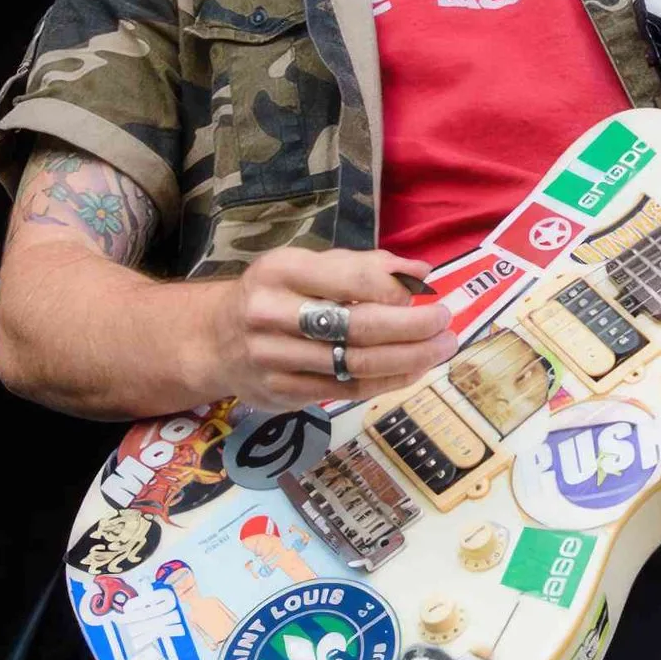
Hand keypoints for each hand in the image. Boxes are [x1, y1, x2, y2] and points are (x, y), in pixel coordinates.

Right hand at [212, 248, 456, 411]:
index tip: (425, 294)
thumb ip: (364, 266)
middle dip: (412, 328)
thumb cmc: (275, 294)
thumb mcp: (308, 266)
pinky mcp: (283, 393)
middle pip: (357, 327)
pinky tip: (412, 370)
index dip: (395, 289)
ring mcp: (274, 359)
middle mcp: (272, 314)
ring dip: (409, 359)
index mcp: (281, 271)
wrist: (214, 340)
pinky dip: (387, 380)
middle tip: (446, 325)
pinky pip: (346, 389)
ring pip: (355, 364)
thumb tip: (421, 271)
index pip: (351, 279)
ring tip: (440, 349)